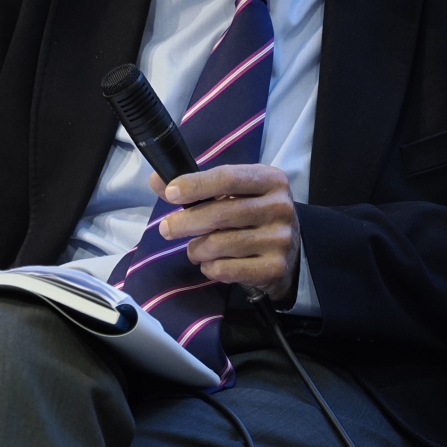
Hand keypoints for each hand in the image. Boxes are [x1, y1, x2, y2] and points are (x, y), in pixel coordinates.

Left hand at [154, 163, 298, 301]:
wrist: (290, 253)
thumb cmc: (252, 216)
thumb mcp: (233, 194)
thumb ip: (196, 187)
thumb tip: (156, 180)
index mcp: (270, 180)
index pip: (227, 177)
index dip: (195, 185)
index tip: (170, 194)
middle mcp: (280, 207)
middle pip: (220, 213)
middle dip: (185, 222)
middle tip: (167, 229)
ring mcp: (280, 239)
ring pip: (220, 244)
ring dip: (197, 249)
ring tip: (195, 249)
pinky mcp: (274, 268)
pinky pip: (227, 269)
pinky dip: (210, 267)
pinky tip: (211, 263)